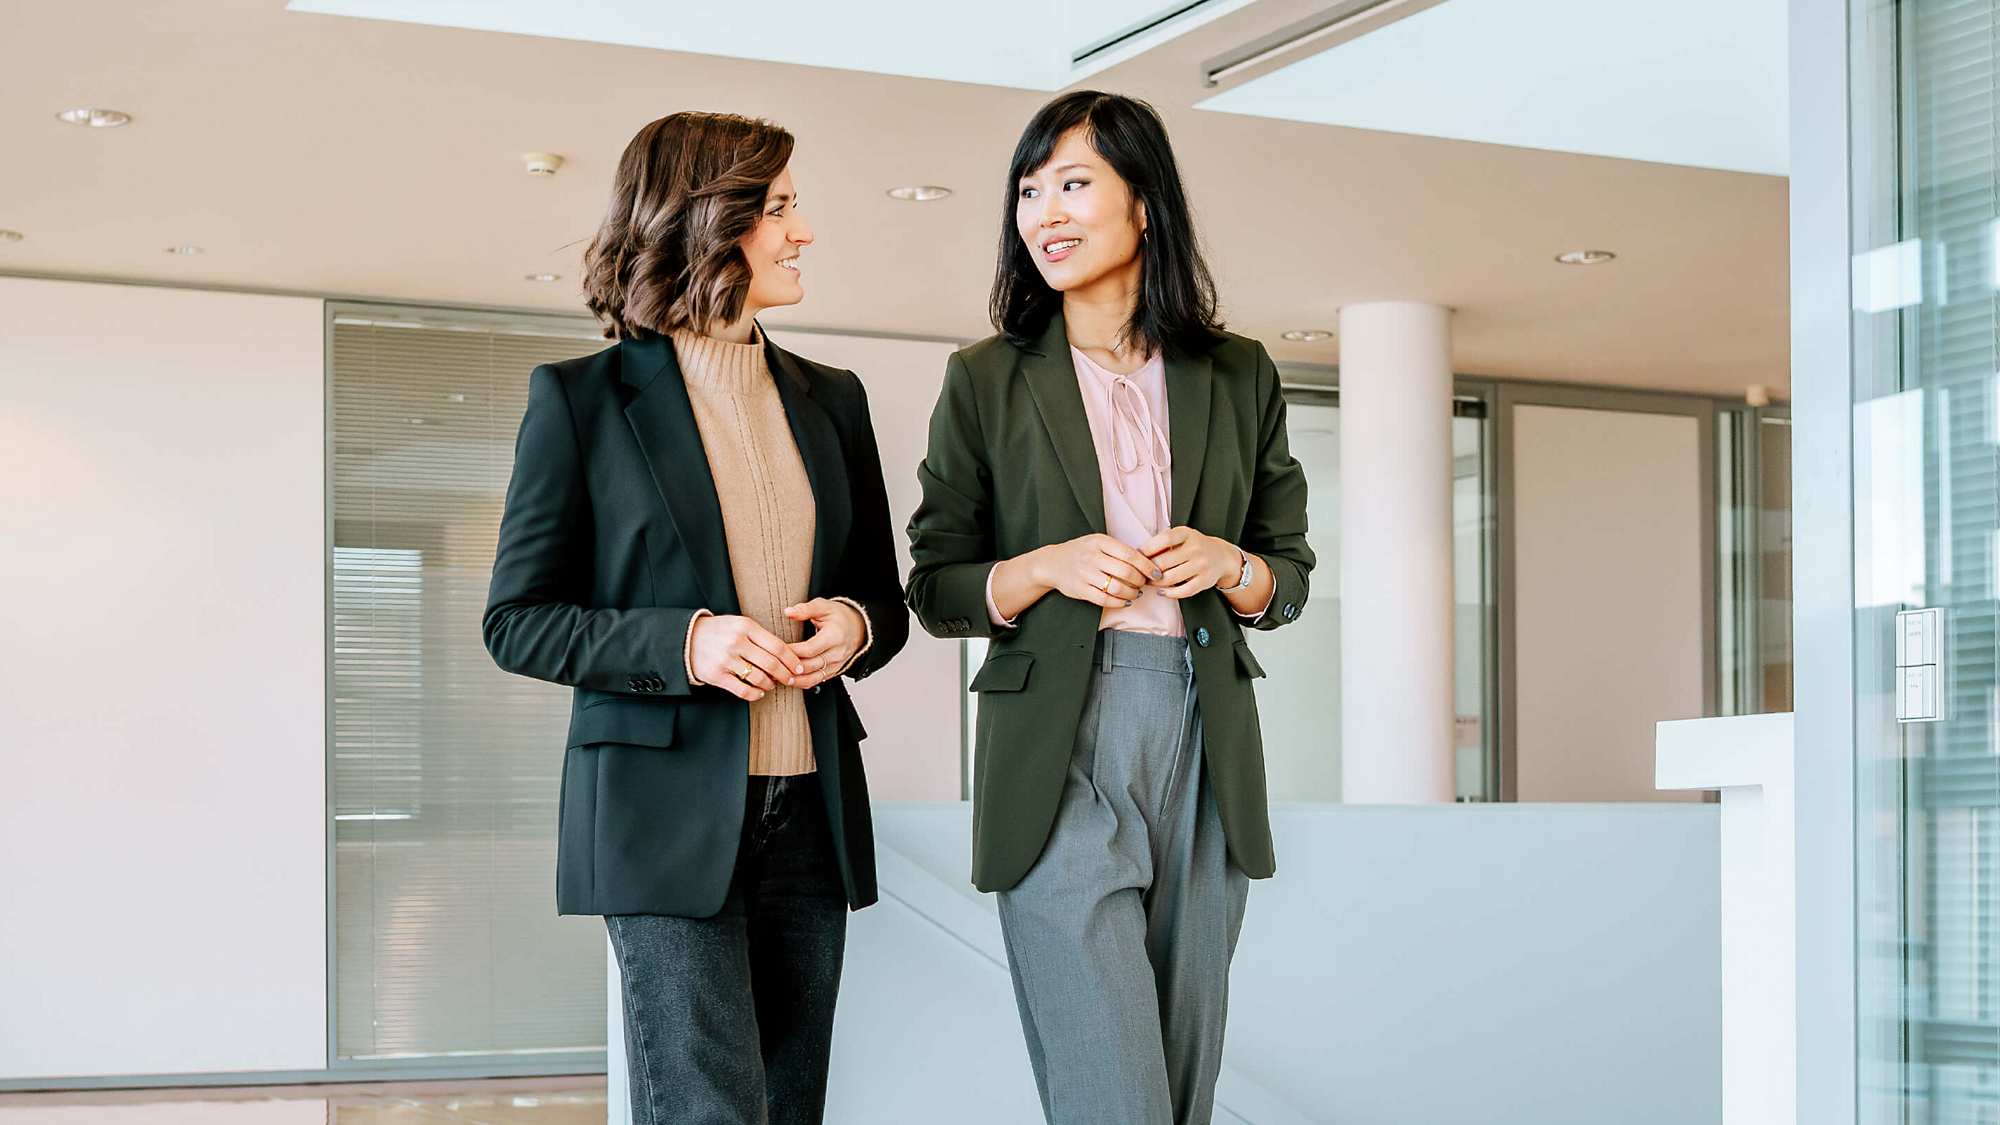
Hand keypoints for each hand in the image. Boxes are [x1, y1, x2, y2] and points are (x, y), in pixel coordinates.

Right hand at [690, 614, 807, 702]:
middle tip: (790, 679)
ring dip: (770, 685)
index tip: (799, 667)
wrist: (688, 638)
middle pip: (771, 664)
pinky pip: (743, 690)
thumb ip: (761, 636)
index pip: (777, 646)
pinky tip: (758, 692)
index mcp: (746, 626)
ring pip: (758, 678)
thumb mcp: (740, 624)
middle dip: (785, 675)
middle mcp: (736, 642)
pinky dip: (755, 694)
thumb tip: (786, 654)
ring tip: (771, 684)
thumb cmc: (720, 632)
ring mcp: (726, 659)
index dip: (792, 660)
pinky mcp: (717, 675)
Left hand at [783, 598, 865, 689]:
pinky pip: (817, 681)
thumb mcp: (824, 606)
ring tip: (777, 677)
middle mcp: (837, 654)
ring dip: (795, 680)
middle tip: (771, 665)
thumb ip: (805, 609)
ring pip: (813, 678)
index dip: (792, 651)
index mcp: (834, 636)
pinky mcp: (834, 672)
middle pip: (810, 666)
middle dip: (790, 667)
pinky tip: (789, 680)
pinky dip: (802, 682)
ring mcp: (836, 665)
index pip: (810, 649)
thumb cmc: (839, 617)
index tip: (776, 649)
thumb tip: (788, 612)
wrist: (858, 628)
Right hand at [1032, 533, 1164, 608]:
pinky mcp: (1080, 590)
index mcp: (1100, 542)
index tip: (1156, 573)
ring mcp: (1085, 574)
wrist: (1052, 563)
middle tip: (1144, 583)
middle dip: (1140, 580)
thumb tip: (1148, 561)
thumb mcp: (1098, 542)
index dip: (1147, 566)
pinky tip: (1125, 601)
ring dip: (1131, 592)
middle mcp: (1092, 557)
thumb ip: (1118, 550)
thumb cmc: (1081, 552)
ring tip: (1135, 593)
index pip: (1130, 554)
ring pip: (1116, 587)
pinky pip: (1104, 599)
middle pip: (1125, 572)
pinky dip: (1119, 602)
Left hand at [1139, 526, 1239, 599]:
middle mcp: (1196, 548)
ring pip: (1171, 578)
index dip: (1147, 549)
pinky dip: (1169, 593)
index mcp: (1186, 534)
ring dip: (1155, 583)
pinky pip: (1183, 591)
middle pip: (1164, 562)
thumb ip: (1162, 542)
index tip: (1137, 556)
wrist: (1221, 556)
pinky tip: (1161, 591)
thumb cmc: (1194, 546)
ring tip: (1148, 582)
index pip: (1164, 540)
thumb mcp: (1181, 536)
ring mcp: (1202, 565)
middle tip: (1139, 574)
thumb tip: (1137, 555)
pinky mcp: (1205, 581)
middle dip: (1148, 570)